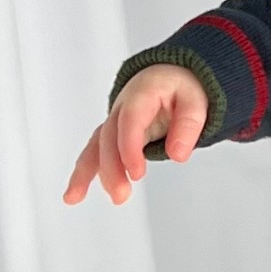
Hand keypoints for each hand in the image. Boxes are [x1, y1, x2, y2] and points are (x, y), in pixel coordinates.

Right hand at [64, 65, 209, 206]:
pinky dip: (85, 171)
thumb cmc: (182, 87)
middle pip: (109, 137)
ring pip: (95, 145)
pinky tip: (74, 194)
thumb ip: (188, 126)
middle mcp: (122, 106)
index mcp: (142, 93)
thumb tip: (178, 155)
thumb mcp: (196, 100)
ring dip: (86, 172)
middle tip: (120, 194)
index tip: (137, 173)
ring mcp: (114, 120)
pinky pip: (96, 151)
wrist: (169, 74)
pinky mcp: (113, 133)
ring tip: (74, 197)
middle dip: (111, 168)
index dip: (130, 147)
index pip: (131, 120)